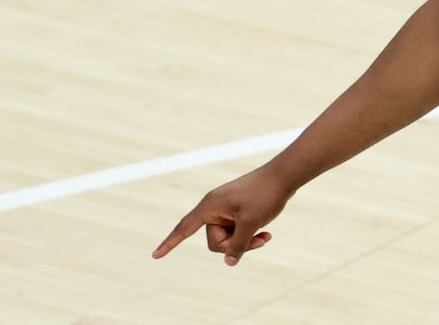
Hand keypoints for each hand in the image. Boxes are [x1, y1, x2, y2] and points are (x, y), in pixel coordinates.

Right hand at [152, 166, 293, 265]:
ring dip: (246, 241)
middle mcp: (215, 208)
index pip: (184, 228)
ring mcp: (227, 210)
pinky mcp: (239, 211)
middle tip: (257, 239)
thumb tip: (229, 262)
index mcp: (209, 206)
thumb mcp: (250, 223)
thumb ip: (238, 245)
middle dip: (234, 245)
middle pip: (215, 241)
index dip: (170, 243)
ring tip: (265, 236)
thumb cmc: (265, 195)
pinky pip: (239, 231)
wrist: (284, 176)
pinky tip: (267, 234)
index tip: (155, 256)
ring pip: (229, 238)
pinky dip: (251, 235)